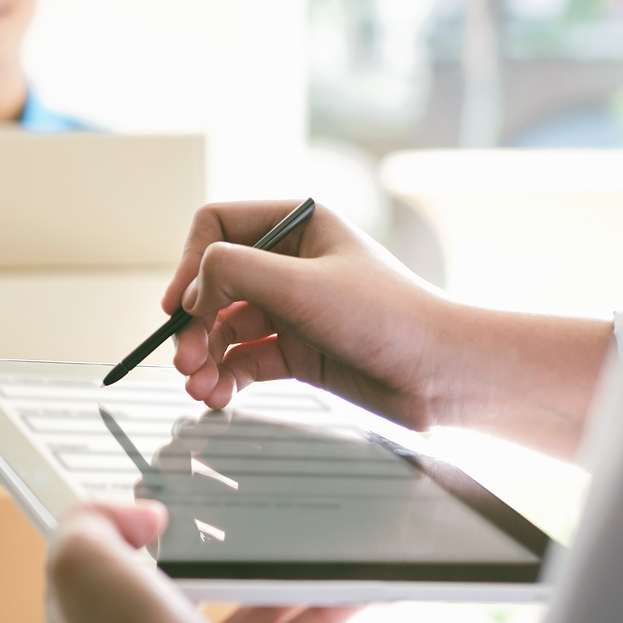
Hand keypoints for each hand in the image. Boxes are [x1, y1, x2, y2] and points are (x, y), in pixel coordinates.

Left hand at [45, 501, 355, 622]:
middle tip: (234, 520)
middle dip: (210, 554)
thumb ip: (91, 520)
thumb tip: (142, 516)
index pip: (91, 575)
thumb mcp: (80, 563)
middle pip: (171, 591)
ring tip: (297, 544)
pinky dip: (311, 613)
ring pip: (234, 616)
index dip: (117, 533)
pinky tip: (339, 586)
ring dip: (270, 578)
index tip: (157, 506)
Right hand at [166, 200, 453, 425]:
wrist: (441, 375)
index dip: (190, 264)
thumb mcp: (304, 284)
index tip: (181, 306)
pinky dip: (225, 378)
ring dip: (205, 358)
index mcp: (298, 226)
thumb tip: (194, 288)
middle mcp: (291, 264)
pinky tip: (218, 396)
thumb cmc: (391, 318)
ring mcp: (293, 309)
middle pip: (214, 285)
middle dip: (195, 325)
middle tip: (185, 360)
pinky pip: (244, 361)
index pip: (217, 228)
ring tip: (200, 387)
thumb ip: (238, 272)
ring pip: (225, 328)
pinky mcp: (299, 352)